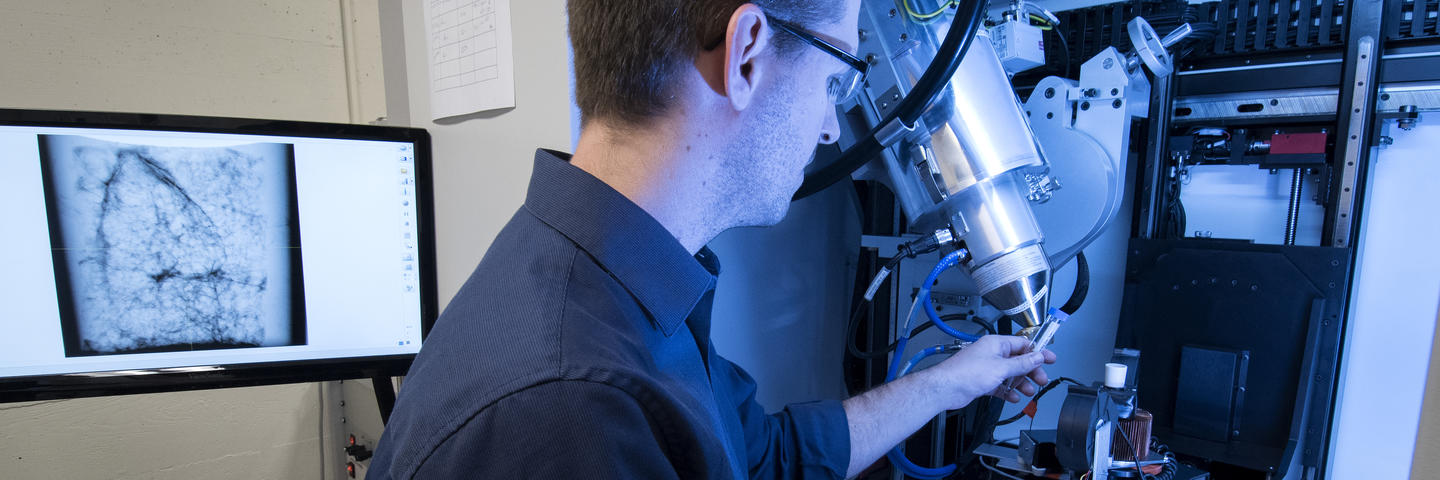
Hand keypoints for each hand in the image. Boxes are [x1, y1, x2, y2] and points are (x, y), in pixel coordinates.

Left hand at [920, 335, 1056, 410]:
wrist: (947, 388)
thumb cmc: (966, 373)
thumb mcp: (1001, 367)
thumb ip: (1021, 363)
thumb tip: (1037, 357)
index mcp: (996, 344)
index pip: (1022, 344)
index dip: (1037, 352)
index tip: (1049, 358)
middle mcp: (991, 354)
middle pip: (1018, 360)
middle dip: (1031, 370)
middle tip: (1041, 379)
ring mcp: (986, 368)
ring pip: (1010, 374)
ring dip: (1020, 383)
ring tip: (1029, 391)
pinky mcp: (982, 381)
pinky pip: (1000, 385)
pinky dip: (1007, 391)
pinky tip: (1013, 397)